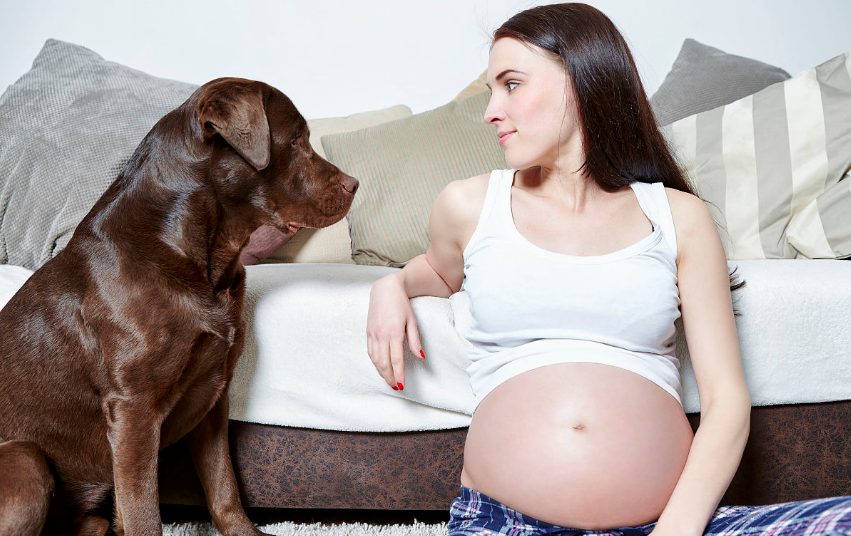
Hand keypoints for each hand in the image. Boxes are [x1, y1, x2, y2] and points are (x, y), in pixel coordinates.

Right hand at [366, 273, 422, 390]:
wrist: (385, 289)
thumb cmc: (401, 303)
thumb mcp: (412, 320)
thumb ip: (415, 340)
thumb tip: (421, 357)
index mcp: (394, 332)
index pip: (396, 359)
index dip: (398, 374)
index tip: (401, 384)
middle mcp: (381, 334)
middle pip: (384, 363)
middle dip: (389, 377)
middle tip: (396, 387)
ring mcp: (373, 334)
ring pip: (375, 359)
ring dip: (381, 372)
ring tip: (389, 380)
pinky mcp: (368, 332)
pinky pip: (370, 352)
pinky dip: (375, 362)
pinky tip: (380, 367)